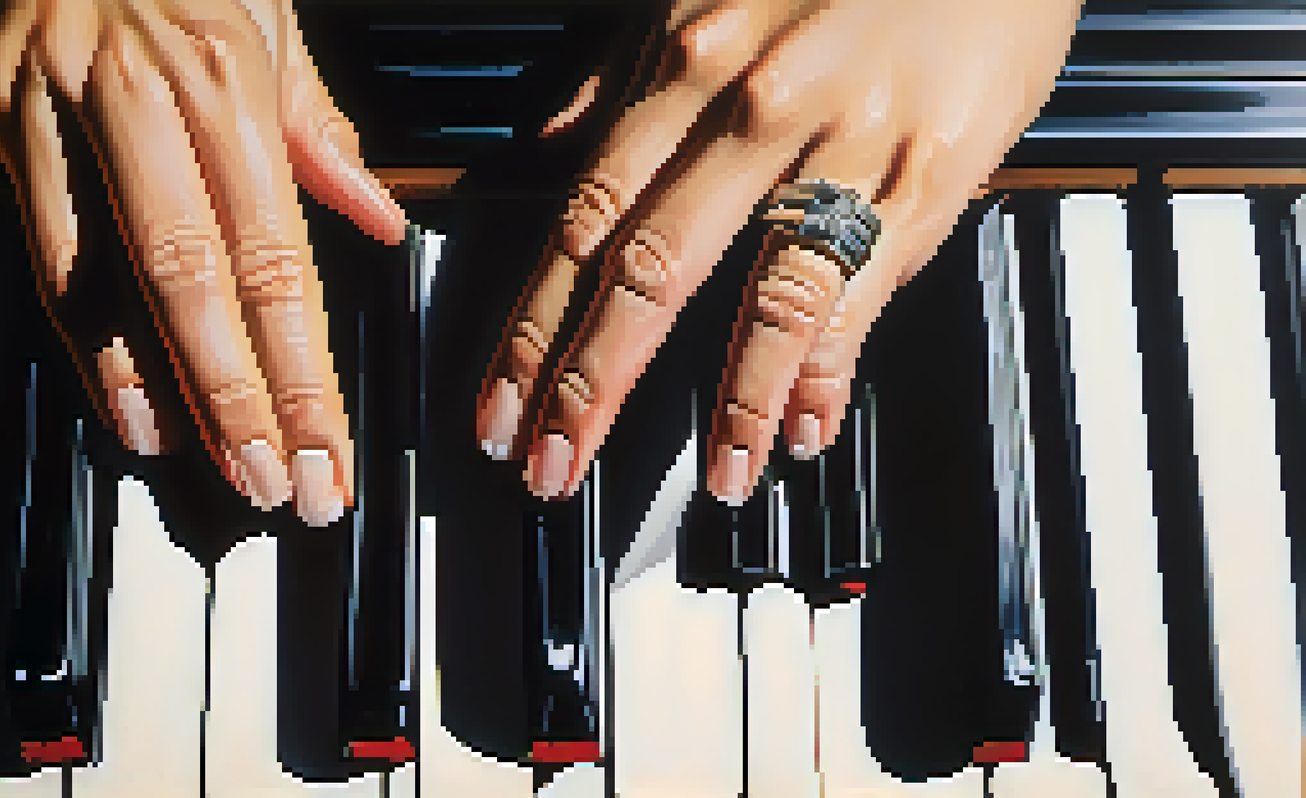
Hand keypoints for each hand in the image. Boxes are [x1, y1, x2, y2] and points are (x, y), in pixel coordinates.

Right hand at [0, 0, 407, 524]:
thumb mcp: (266, 15)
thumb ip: (317, 127)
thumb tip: (378, 218)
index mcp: (231, 82)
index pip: (282, 256)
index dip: (308, 365)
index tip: (334, 444)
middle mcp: (152, 105)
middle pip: (206, 283)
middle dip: (251, 399)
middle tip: (290, 486)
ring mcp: (70, 113)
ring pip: (121, 277)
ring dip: (170, 389)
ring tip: (219, 469)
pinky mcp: (5, 118)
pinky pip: (47, 249)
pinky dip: (86, 338)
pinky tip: (126, 406)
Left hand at [476, 0, 1082, 501]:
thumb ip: (625, 74)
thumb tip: (557, 141)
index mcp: (687, 63)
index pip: (584, 220)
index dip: (534, 326)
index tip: (501, 402)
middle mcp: (751, 107)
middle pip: (648, 270)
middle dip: (589, 383)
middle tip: (551, 467)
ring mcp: (842, 140)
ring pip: (764, 294)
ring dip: (731, 404)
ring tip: (712, 478)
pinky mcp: (930, 167)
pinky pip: (866, 286)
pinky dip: (830, 368)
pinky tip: (804, 426)